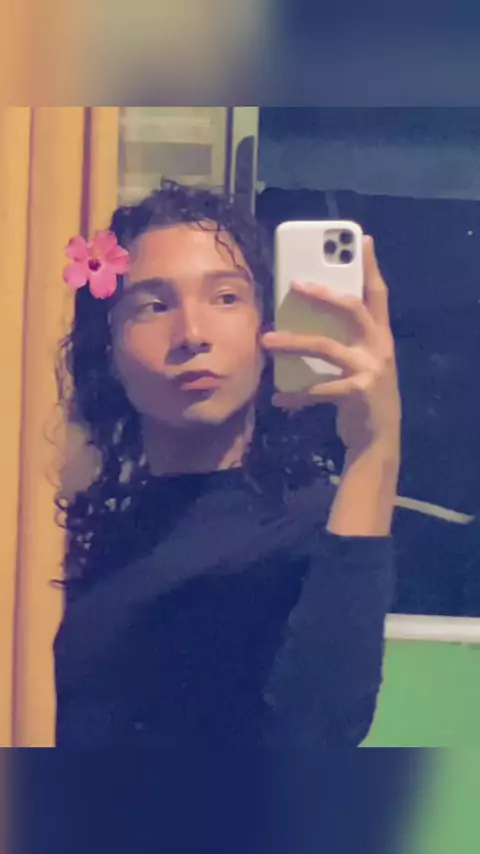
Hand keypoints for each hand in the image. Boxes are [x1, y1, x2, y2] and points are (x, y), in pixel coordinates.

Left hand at [262, 236, 400, 459]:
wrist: (379, 441)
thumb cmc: (364, 397)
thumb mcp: (364, 364)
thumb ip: (347, 342)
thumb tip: (307, 319)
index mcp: (381, 337)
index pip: (378, 294)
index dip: (371, 267)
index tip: (362, 240)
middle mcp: (379, 348)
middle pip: (351, 309)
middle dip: (323, 294)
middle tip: (294, 284)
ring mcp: (370, 370)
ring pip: (326, 347)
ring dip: (293, 342)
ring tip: (267, 341)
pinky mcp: (357, 393)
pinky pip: (319, 388)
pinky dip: (295, 393)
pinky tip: (277, 397)